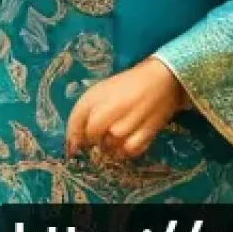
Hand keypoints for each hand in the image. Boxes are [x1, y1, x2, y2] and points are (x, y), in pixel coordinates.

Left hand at [65, 58, 188, 160]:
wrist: (159, 80)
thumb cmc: (125, 86)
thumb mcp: (99, 93)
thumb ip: (83, 115)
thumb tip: (73, 144)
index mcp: (97, 93)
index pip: (77, 118)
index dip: (73, 135)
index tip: (73, 147)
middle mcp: (112, 104)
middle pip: (93, 133)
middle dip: (93, 141)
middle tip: (99, 139)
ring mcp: (131, 118)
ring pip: (111, 145)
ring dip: (109, 147)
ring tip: (114, 139)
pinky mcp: (149, 130)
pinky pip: (131, 150)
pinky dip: (125, 152)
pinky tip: (126, 143)